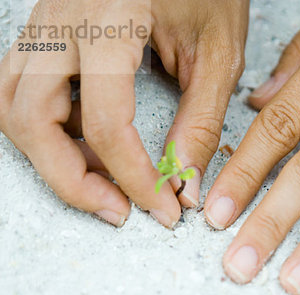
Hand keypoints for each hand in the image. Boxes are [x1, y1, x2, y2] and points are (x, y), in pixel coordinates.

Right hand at [0, 0, 247, 226]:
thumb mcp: (218, 53)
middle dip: (73, 181)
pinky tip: (86, 139)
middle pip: (31, 121)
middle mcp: (60, 19)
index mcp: (108, 17)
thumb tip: (184, 187)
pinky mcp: (44, 33)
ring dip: (51, 157)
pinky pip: (19, 91)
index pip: (105, 123)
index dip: (134, 179)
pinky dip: (45, 129)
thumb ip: (200, 123)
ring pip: (12, 108)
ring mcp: (43, 23)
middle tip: (119, 210)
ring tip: (102, 178)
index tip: (163, 209)